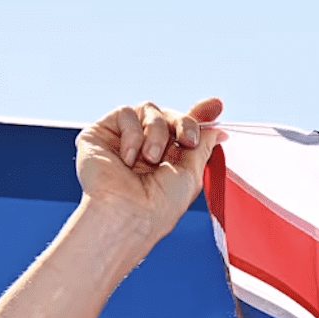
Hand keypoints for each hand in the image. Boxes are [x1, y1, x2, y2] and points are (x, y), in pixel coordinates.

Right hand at [74, 98, 224, 241]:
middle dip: (184, 124)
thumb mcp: (192, 173)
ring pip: (149, 109)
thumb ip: (202, 146)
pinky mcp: (101, 133)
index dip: (200, 114)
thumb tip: (218, 129)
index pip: (183, 127)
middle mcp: (146, 145)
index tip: (217, 105)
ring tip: (151, 159)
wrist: (130, 211)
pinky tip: (128, 159)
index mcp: (169, 157)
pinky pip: (125, 113)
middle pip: (170, 114)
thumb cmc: (161, 202)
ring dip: (158, 133)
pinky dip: (133, 135)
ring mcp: (123, 138)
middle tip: (188, 142)